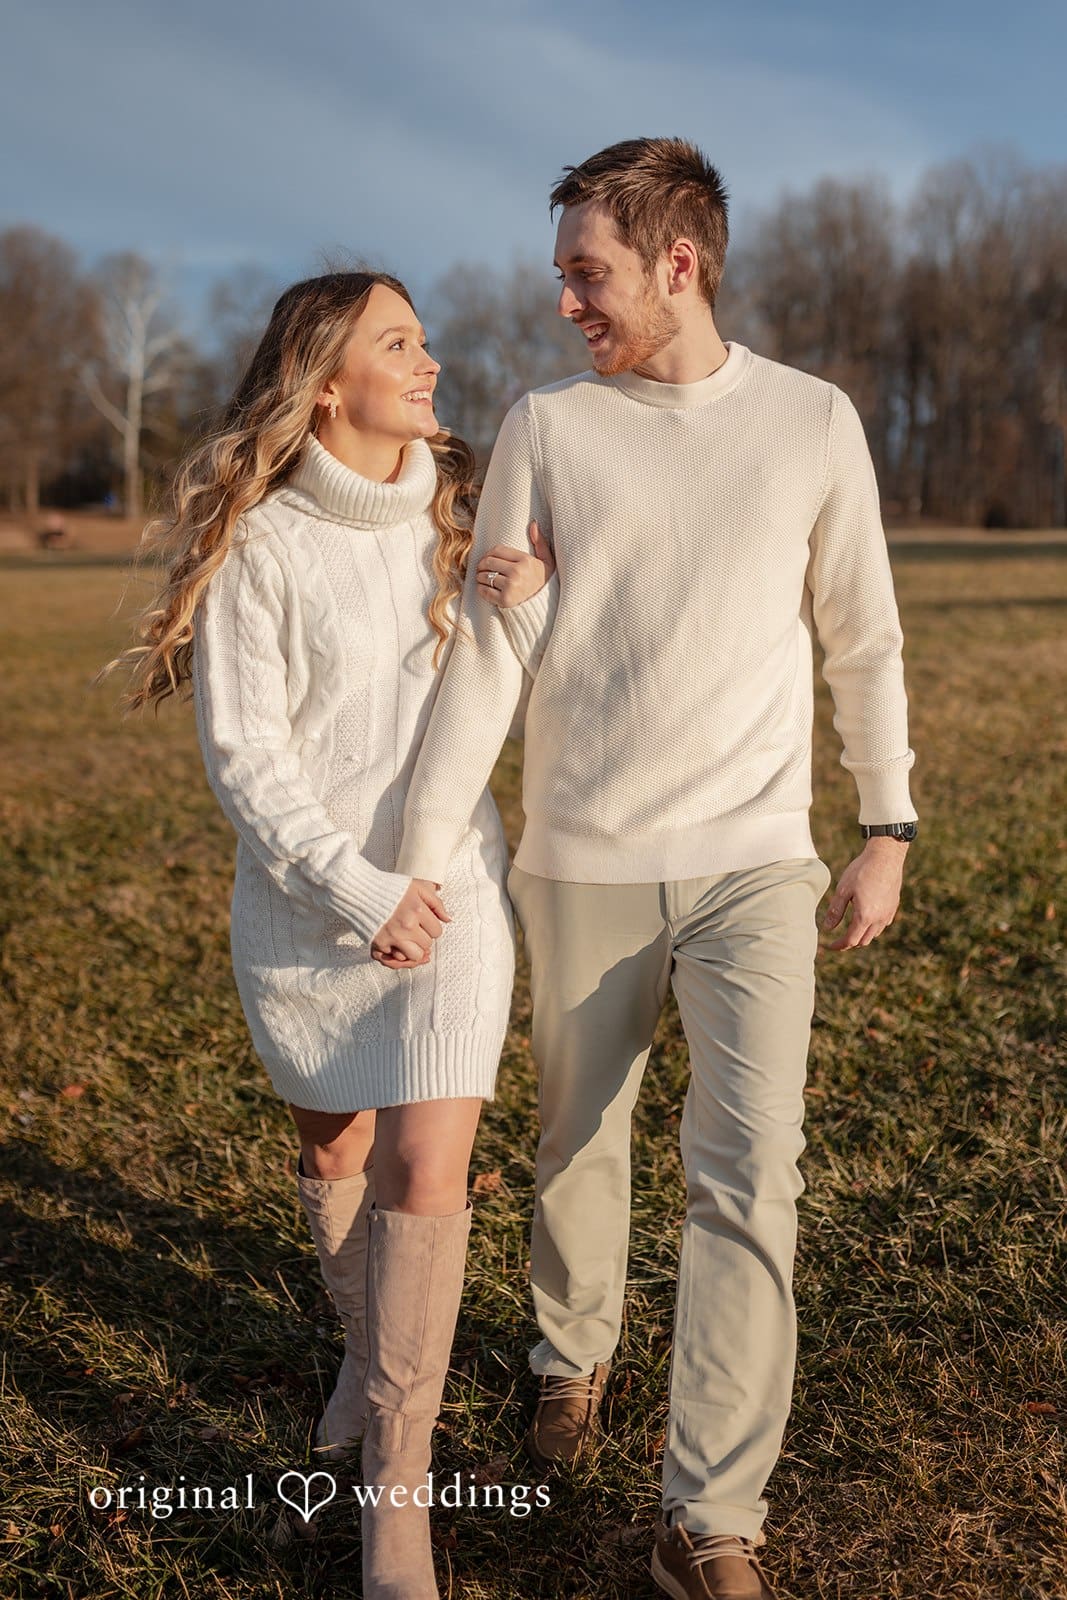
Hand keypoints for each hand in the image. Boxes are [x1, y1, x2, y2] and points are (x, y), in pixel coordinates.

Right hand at [371, 879, 449, 968]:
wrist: (360, 890)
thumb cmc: (389, 888)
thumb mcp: (417, 887)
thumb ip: (436, 903)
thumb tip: (448, 919)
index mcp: (417, 910)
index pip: (437, 931)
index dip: (432, 927)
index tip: (424, 923)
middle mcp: (406, 926)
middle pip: (427, 945)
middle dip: (423, 938)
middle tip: (415, 930)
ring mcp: (392, 937)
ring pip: (414, 957)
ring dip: (413, 950)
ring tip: (408, 940)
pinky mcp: (379, 944)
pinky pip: (394, 961)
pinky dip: (397, 956)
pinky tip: (398, 949)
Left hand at [476, 520, 554, 606]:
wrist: (547, 607)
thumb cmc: (544, 582)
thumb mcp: (547, 561)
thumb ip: (540, 542)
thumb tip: (533, 523)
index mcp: (525, 560)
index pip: (497, 550)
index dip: (489, 553)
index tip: (488, 558)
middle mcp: (517, 572)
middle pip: (488, 562)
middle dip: (482, 564)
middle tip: (482, 568)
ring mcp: (510, 587)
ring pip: (484, 576)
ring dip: (480, 577)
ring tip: (483, 578)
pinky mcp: (504, 601)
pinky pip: (484, 591)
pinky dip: (481, 589)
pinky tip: (485, 588)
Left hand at [821, 837, 907, 951]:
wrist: (886, 856)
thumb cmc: (862, 871)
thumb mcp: (843, 890)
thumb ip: (835, 911)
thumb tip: (827, 928)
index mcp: (865, 916)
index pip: (851, 940)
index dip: (839, 946)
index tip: (829, 946)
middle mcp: (879, 919)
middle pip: (863, 941)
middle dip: (850, 943)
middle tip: (838, 940)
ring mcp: (889, 913)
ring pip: (874, 934)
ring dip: (862, 935)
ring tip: (850, 930)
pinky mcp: (894, 906)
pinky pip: (883, 924)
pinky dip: (872, 927)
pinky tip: (866, 918)